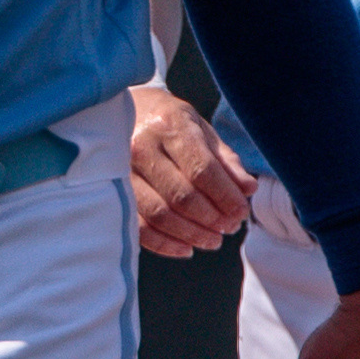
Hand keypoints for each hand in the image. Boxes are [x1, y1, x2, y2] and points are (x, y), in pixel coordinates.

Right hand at [130, 83, 256, 256]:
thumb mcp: (201, 130)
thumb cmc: (169, 122)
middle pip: (182, 196)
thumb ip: (225, 160)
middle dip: (212, 219)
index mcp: (170, 126)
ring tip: (213, 239)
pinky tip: (186, 247)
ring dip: (192, 234)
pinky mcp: (111, 191)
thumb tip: (247, 189)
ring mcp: (121, 170)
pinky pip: (138, 226)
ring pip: (160, 215)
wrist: (120, 111)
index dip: (226, 197)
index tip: (241, 211)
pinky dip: (165, 244)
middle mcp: (142, 146)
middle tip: (229, 228)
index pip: (203, 171)